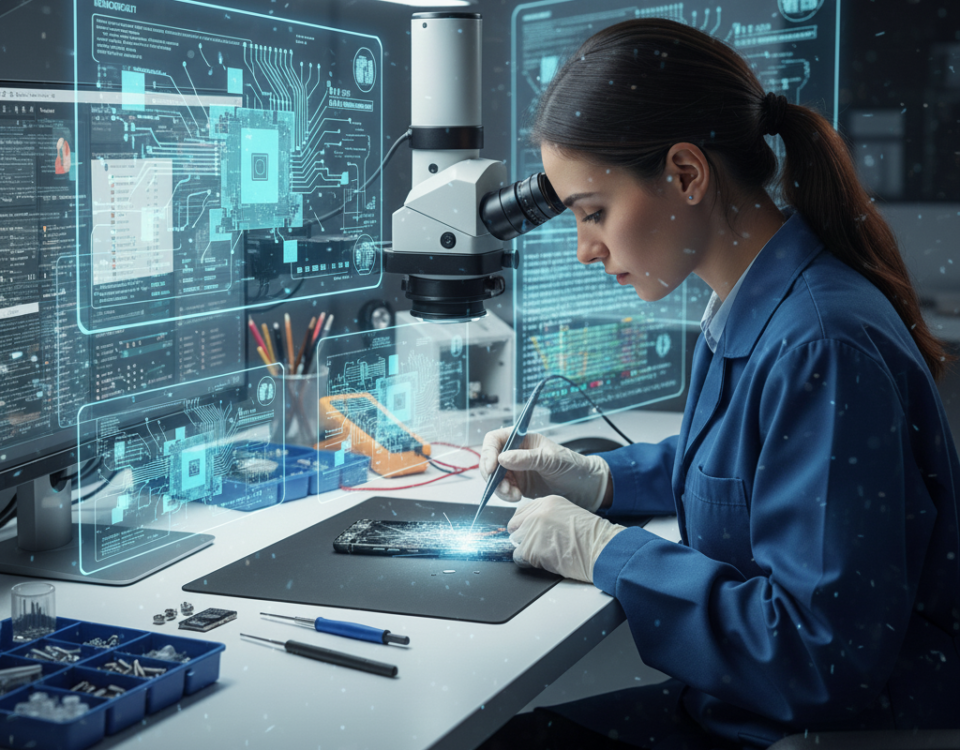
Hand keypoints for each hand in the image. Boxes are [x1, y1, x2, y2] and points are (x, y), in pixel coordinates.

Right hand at [479, 429, 611, 510]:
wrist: (585, 488)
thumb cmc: (572, 466)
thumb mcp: (551, 460)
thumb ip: (527, 458)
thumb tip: (502, 458)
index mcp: (522, 439)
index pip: (495, 439)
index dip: (488, 452)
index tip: (490, 468)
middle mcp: (516, 453)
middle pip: (490, 460)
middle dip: (492, 475)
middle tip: (502, 487)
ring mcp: (516, 470)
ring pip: (495, 478)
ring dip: (499, 488)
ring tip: (514, 495)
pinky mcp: (518, 486)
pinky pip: (503, 490)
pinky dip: (506, 495)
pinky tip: (517, 497)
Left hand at [507, 495, 625, 582]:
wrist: (602, 550)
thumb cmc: (592, 538)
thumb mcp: (568, 515)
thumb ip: (547, 517)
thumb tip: (529, 529)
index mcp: (547, 502)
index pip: (521, 512)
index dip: (525, 526)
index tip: (531, 533)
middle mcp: (538, 513)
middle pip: (515, 526)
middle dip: (524, 538)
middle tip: (541, 545)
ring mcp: (533, 530)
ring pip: (516, 543)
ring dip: (528, 551)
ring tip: (548, 553)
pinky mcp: (532, 549)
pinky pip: (519, 558)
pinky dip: (528, 563)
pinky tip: (546, 561)